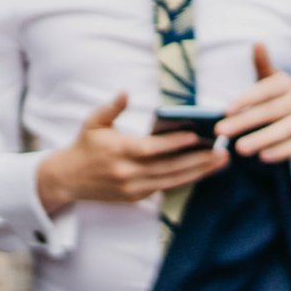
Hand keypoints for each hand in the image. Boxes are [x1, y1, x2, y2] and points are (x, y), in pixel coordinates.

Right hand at [36, 94, 219, 214]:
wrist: (69, 179)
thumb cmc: (84, 145)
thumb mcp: (94, 121)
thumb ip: (112, 107)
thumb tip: (127, 92)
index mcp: (119, 151)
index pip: (152, 149)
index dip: (175, 144)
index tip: (197, 137)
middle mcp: (128, 173)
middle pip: (169, 169)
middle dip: (198, 161)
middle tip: (222, 153)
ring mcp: (133, 189)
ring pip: (172, 182)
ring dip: (198, 173)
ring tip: (219, 163)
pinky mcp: (136, 198)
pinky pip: (166, 188)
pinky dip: (185, 180)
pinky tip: (202, 172)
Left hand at [222, 44, 290, 171]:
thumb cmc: (285, 101)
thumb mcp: (275, 82)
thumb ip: (263, 65)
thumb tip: (258, 42)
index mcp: (287, 83)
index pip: (264, 90)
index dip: (245, 99)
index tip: (226, 111)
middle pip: (269, 111)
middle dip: (244, 122)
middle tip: (221, 131)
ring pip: (282, 130)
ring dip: (260, 139)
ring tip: (240, 148)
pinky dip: (280, 152)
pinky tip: (263, 157)